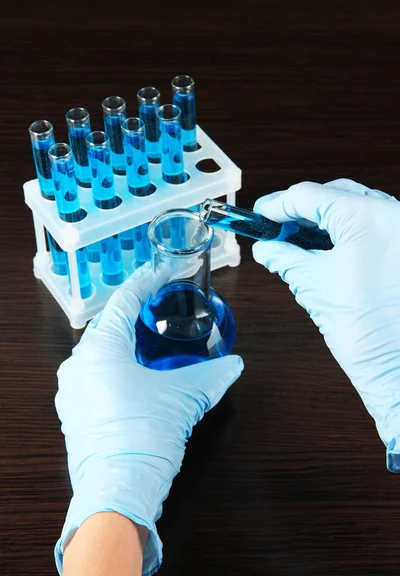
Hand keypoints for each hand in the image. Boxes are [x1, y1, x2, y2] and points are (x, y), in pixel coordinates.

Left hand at [54, 265, 243, 574]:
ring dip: (126, 341)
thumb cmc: (144, 438)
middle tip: (162, 307)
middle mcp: (78, 363)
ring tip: (153, 339)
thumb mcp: (182, 399)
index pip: (124, 301)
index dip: (146, 282)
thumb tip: (234, 364)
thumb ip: (211, 376)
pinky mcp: (74, 410)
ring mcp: (72, 388)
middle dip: (136, 313)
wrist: (117, 492)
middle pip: (110, 324)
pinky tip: (137, 373)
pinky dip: (116, 365)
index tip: (163, 272)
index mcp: (100, 349)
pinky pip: (95, 373)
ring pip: (101, 351)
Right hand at [253, 179, 399, 471]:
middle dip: (301, 210)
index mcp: (368, 217)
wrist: (399, 369)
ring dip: (322, 220)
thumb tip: (266, 248)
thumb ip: (284, 257)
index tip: (260, 214)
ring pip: (354, 208)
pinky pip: (370, 226)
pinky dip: (344, 232)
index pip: (310, 195)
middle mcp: (391, 215)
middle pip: (334, 195)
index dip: (278, 205)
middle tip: (274, 228)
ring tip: (294, 239)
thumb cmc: (369, 334)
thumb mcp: (314, 285)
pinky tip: (322, 248)